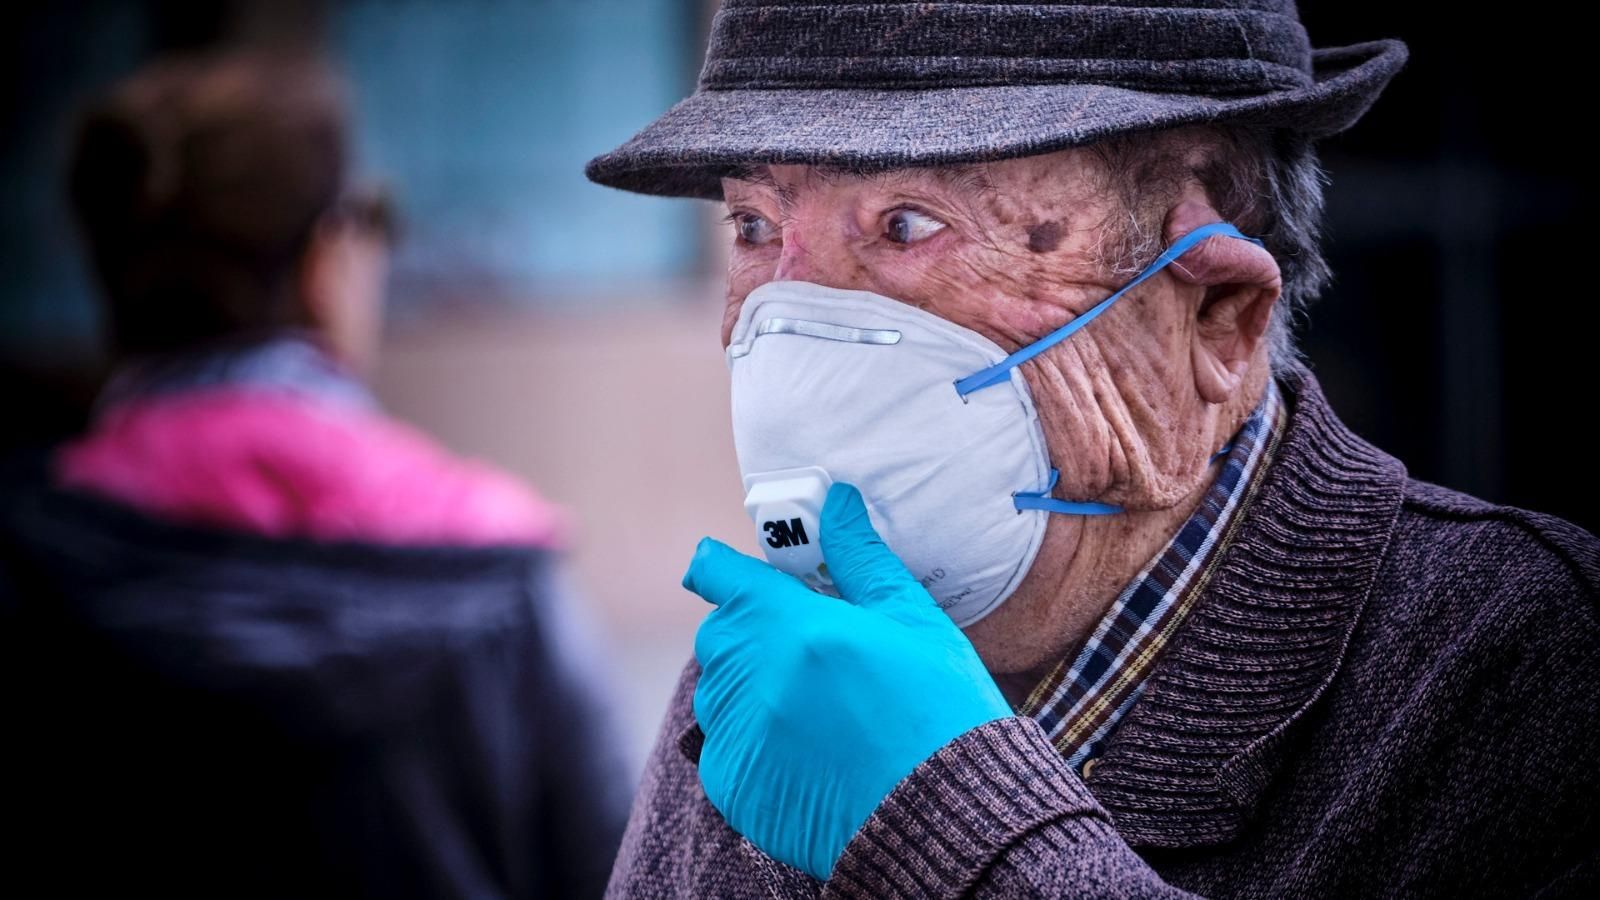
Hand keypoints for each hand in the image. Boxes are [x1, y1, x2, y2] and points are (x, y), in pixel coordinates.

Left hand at [684, 482, 1012, 880]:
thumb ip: (859, 557)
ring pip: (718, 689)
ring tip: (817, 704)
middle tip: (808, 646)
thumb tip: (836, 503)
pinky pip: (724, 744)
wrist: (949, 817)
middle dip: (752, 628)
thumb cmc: (939, 709)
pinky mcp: (733, 785)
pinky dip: (752, 739)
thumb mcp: (910, 618)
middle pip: (720, 631)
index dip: (726, 568)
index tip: (740, 573)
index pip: (717, 573)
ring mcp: (737, 735)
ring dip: (751, 684)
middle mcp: (751, 677)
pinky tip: (807, 748)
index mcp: (790, 625)